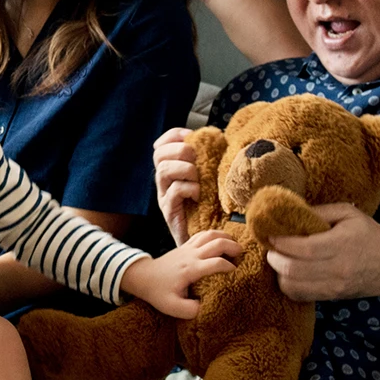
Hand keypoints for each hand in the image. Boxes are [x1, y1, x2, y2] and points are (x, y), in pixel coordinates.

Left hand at [119, 230, 243, 319]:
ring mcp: (188, 248)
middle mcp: (191, 255)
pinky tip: (221, 241)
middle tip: (242, 254)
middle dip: (232, 246)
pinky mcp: (185, 245)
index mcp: (191, 269)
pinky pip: (203, 234)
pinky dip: (215, 234)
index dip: (229, 267)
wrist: (144, 277)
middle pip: (216, 243)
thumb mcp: (172, 306)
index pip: (216, 263)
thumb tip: (205, 308)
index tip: (236, 273)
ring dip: (225, 237)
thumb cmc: (158, 292)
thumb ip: (189, 310)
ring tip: (235, 245)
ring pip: (210, 234)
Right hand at [151, 127, 199, 244]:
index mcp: (172, 170)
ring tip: (198, 177)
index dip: (173, 135)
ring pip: (163, 171)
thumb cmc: (209, 210)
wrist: (204, 243)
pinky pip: (174, 191)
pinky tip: (198, 194)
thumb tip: (221, 140)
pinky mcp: (169, 211)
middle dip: (178, 150)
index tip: (190, 135)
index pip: (161, 144)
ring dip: (184, 168)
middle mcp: (164, 182)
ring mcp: (164, 196)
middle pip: (158, 155)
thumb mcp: (209, 180)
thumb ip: (209, 162)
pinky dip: (188, 188)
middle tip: (195, 157)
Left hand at [265, 203, 379, 301]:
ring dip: (279, 272)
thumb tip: (289, 213)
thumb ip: (319, 212)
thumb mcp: (348, 213)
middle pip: (292, 269)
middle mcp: (337, 269)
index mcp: (341, 244)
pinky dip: (288, 284)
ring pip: (292, 286)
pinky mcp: (330, 297)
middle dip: (275, 257)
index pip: (303, 248)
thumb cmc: (368, 234)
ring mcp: (333, 287)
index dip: (281, 242)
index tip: (270, 234)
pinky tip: (291, 272)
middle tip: (272, 247)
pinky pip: (299, 295)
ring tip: (281, 259)